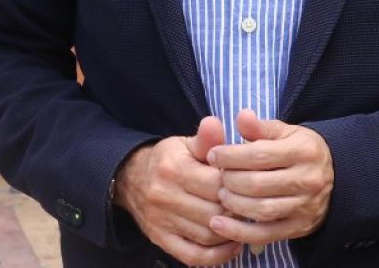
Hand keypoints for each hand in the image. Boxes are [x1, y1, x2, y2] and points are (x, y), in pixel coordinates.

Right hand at [112, 117, 242, 265]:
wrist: (130, 178)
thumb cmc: (167, 160)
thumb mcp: (184, 145)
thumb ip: (205, 140)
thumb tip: (215, 123)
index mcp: (174, 169)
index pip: (217, 184)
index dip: (238, 186)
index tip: (246, 185)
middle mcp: (165, 196)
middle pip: (215, 212)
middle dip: (236, 211)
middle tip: (248, 206)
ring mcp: (162, 221)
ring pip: (208, 236)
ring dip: (230, 233)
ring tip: (242, 223)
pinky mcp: (161, 240)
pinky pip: (194, 256)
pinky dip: (217, 256)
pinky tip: (231, 245)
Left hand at [205, 109, 333, 246]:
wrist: (337, 177)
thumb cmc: (299, 150)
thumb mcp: (285, 132)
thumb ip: (261, 127)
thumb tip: (242, 116)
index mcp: (303, 151)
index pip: (259, 155)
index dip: (230, 156)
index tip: (212, 155)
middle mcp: (307, 180)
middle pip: (258, 184)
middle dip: (229, 180)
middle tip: (217, 176)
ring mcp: (305, 207)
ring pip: (261, 210)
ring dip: (233, 204)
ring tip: (220, 194)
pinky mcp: (299, 228)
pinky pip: (265, 234)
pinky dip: (239, 232)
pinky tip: (218, 224)